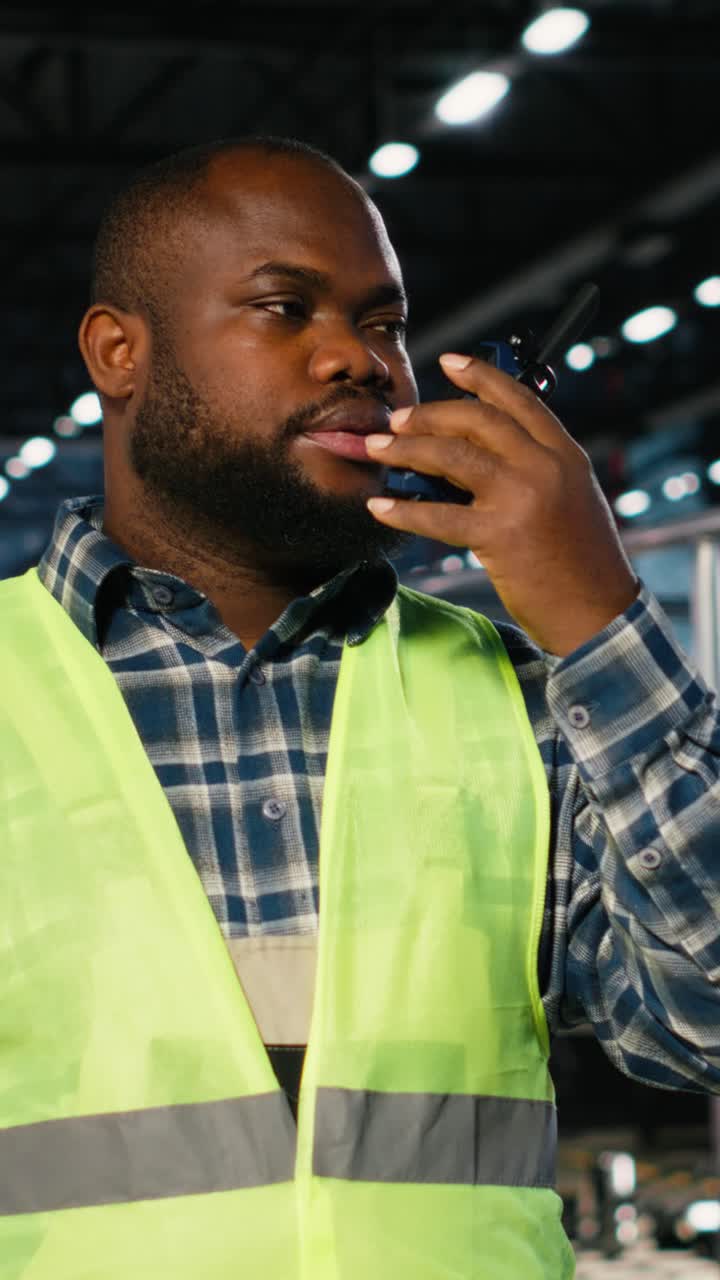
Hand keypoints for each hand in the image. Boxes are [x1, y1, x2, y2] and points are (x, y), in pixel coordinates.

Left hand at [365, 352, 638, 656]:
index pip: (519, 400)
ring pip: (452, 457)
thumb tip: (469, 452)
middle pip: (477, 421)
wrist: (598, 612)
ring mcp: (522, 499)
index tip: (448, 363)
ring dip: (407, 449)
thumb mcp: (571, 497)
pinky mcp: (499, 536)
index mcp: (565, 454)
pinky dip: (403, 511)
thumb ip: (534, 468)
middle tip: (398, 419)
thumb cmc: (581, 561)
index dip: (481, 376)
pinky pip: (439, 516)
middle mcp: (545, 467)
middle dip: (430, 414)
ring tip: (378, 447)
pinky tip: (379, 506)